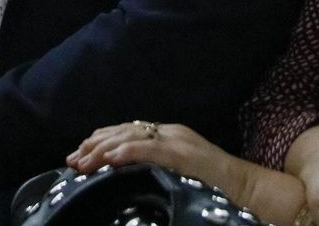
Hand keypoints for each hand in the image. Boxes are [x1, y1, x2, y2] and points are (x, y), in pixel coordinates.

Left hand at [69, 122, 240, 194]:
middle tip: (72, 160)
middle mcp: (169, 131)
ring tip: (82, 163)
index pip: (127, 131)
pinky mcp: (180, 152)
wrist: (246, 188)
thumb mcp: (179, 173)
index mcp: (168, 135)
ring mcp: (176, 139)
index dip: (100, 142)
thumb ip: (155, 168)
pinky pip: (146, 148)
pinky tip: (107, 160)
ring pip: (129, 137)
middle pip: (123, 131)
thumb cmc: (213, 188)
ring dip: (101, 150)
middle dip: (94, 145)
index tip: (79, 156)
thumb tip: (123, 178)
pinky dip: (124, 152)